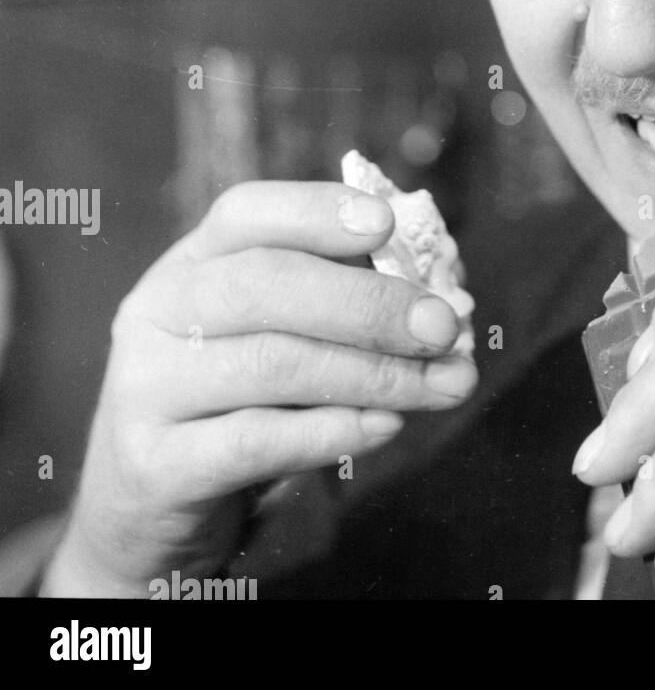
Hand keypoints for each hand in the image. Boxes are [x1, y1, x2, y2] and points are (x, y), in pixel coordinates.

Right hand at [44, 181, 475, 596]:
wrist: (154, 505)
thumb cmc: (243, 399)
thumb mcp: (287, 335)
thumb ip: (350, 303)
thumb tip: (444, 291)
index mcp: (195, 261)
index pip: (246, 212)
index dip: (318, 212)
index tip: (389, 224)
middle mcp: (159, 311)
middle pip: (265, 284)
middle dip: (368, 303)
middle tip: (443, 326)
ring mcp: (147, 388)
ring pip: (271, 364)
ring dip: (374, 373)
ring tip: (444, 384)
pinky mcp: (156, 466)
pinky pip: (254, 441)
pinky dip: (333, 431)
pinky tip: (387, 426)